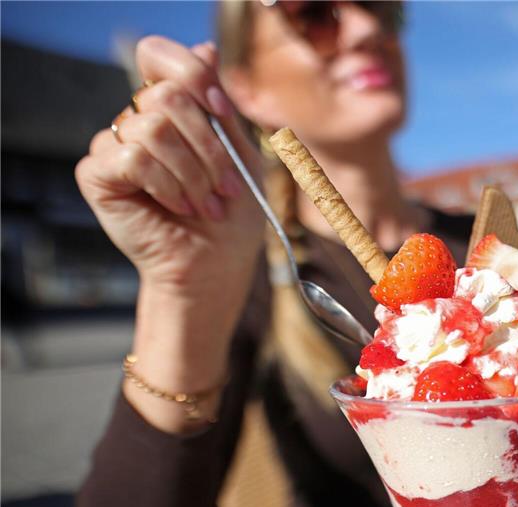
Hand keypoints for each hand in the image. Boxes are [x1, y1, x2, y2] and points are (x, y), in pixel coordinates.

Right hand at [76, 37, 262, 302]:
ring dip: (192, 172)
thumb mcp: (240, 154)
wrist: (214, 265)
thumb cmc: (231, 215)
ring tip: (206, 205)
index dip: (193, 76)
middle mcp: (136, 119)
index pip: (160, 56)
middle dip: (208, 145)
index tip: (222, 112)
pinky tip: (179, 207)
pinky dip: (166, 184)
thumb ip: (220, 107)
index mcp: (170, 108)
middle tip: (225, 186)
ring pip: (153, 127)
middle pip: (166, 94)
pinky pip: (131, 156)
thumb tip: (206, 49)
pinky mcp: (97, 174)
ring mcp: (113, 145)